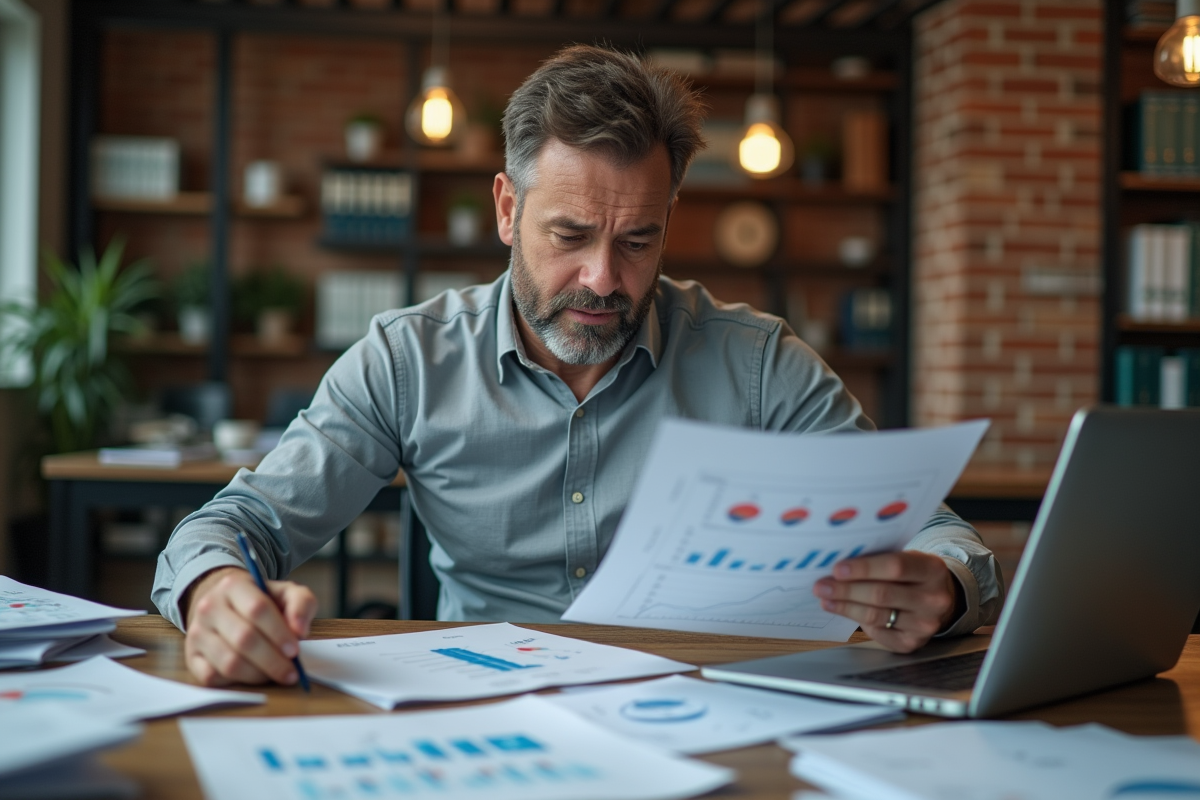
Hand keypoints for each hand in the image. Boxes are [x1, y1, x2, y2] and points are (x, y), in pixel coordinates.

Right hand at [182, 566, 316, 686]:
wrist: (226, 605)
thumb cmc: (261, 602)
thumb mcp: (286, 593)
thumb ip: (301, 604)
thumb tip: (299, 631)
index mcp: (233, 585)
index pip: (258, 609)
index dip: (279, 633)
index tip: (295, 651)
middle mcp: (209, 607)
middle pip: (244, 639)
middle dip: (272, 660)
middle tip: (291, 672)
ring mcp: (197, 633)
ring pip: (229, 662)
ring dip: (258, 675)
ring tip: (276, 676)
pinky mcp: (191, 656)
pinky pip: (212, 677)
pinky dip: (236, 682)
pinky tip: (253, 676)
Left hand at [813, 552, 959, 653]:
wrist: (939, 600)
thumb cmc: (912, 574)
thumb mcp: (906, 558)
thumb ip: (880, 560)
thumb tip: (838, 566)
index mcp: (932, 569)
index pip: (895, 567)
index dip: (864, 568)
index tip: (836, 569)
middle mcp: (934, 599)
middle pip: (881, 594)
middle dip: (846, 590)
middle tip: (820, 586)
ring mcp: (925, 624)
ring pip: (876, 615)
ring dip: (845, 607)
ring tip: (825, 599)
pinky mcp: (912, 643)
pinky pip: (877, 632)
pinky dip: (857, 620)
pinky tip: (842, 610)